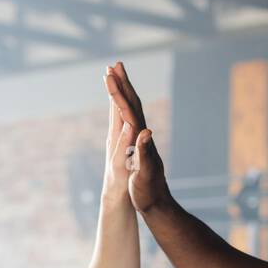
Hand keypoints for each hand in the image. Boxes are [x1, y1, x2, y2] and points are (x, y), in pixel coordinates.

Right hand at [104, 61, 168, 211]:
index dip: (118, 93)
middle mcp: (144, 135)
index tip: (109, 75)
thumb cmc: (148, 191)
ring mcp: (143, 139)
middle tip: (114, 64)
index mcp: (141, 140)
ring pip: (133, 108)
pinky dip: (126, 107)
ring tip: (117, 76)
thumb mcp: (145, 174)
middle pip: (133, 103)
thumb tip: (145, 132)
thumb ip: (144, 152)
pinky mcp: (141, 145)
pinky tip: (122, 104)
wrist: (158, 203)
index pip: (129, 111)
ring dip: (125, 91)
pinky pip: (132, 119)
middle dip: (123, 83)